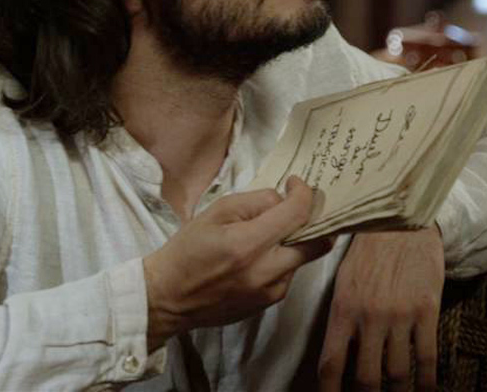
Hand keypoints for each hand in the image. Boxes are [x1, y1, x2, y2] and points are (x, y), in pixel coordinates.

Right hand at [142, 176, 332, 349]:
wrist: (169, 297)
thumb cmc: (188, 249)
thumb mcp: (216, 212)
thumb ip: (255, 202)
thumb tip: (283, 200)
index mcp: (248, 244)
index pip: (297, 214)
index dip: (304, 193)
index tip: (294, 184)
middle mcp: (266, 272)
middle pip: (318, 243)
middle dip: (312, 220)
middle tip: (296, 209)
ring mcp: (270, 292)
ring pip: (303, 258)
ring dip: (294, 241)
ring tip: (268, 234)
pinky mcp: (269, 303)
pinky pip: (289, 274)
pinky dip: (282, 259)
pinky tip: (259, 257)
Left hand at [318, 227, 443, 391]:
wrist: (404, 221)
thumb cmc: (370, 251)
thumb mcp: (345, 280)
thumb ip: (342, 317)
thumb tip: (338, 355)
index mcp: (343, 309)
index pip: (331, 364)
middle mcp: (369, 317)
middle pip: (365, 379)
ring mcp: (399, 315)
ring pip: (397, 373)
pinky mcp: (426, 310)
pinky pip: (426, 358)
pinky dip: (426, 382)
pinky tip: (425, 391)